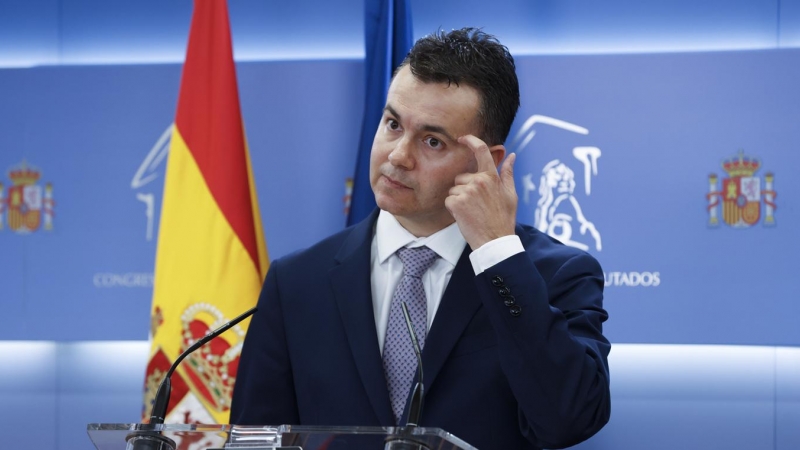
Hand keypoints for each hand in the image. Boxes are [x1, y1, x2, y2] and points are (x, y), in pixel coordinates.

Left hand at [445, 135, 517, 249]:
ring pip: (454, 189)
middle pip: (462, 177)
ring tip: (472, 211)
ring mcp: (466, 192)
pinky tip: (465, 216)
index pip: (480, 151)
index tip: (462, 138)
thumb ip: (507, 173)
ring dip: (459, 199)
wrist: (494, 241)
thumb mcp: (510, 195)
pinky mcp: (456, 203)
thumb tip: (511, 156)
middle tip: (477, 205)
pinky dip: (454, 208)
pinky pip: (449, 199)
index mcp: (491, 177)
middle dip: (465, 188)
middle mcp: (478, 181)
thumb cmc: (503, 219)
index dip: (470, 140)